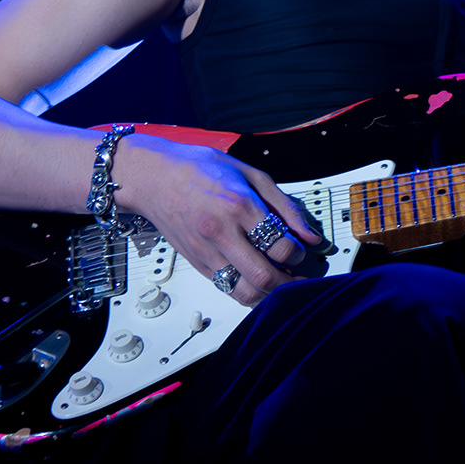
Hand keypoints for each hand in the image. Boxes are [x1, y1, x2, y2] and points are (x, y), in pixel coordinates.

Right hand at [116, 135, 320, 301]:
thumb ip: (284, 205)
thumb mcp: (250, 174)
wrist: (153, 177)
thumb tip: (310, 234)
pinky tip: (258, 282)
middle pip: (264, 276)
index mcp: (239, 205)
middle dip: (290, 284)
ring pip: (245, 292)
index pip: (280, 246)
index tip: (299, 249)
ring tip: (281, 285)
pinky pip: (227, 289)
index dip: (298, 253)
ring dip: (269, 295)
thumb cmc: (199, 169)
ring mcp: (206, 251)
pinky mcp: (197, 263)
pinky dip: (248, 292)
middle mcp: (221, 232)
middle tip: (299, 279)